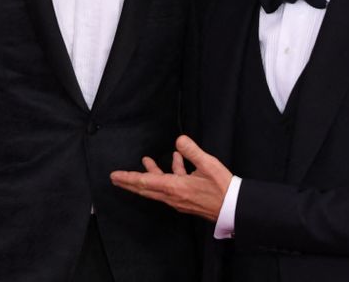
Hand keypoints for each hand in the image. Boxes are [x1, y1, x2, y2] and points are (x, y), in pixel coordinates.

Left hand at [110, 135, 232, 221]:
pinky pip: (171, 187)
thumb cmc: (221, 188)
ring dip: (150, 174)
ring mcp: (179, 200)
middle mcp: (173, 196)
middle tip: (116, 177)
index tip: (114, 176)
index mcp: (175, 187)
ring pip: (158, 187)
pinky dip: (170, 174)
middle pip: (145, 189)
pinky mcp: (186, 200)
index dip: (128, 178)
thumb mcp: (207, 164)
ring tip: (146, 160)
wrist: (233, 208)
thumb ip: (192, 150)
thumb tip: (178, 140)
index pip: (145, 182)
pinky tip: (176, 160)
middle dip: (130, 182)